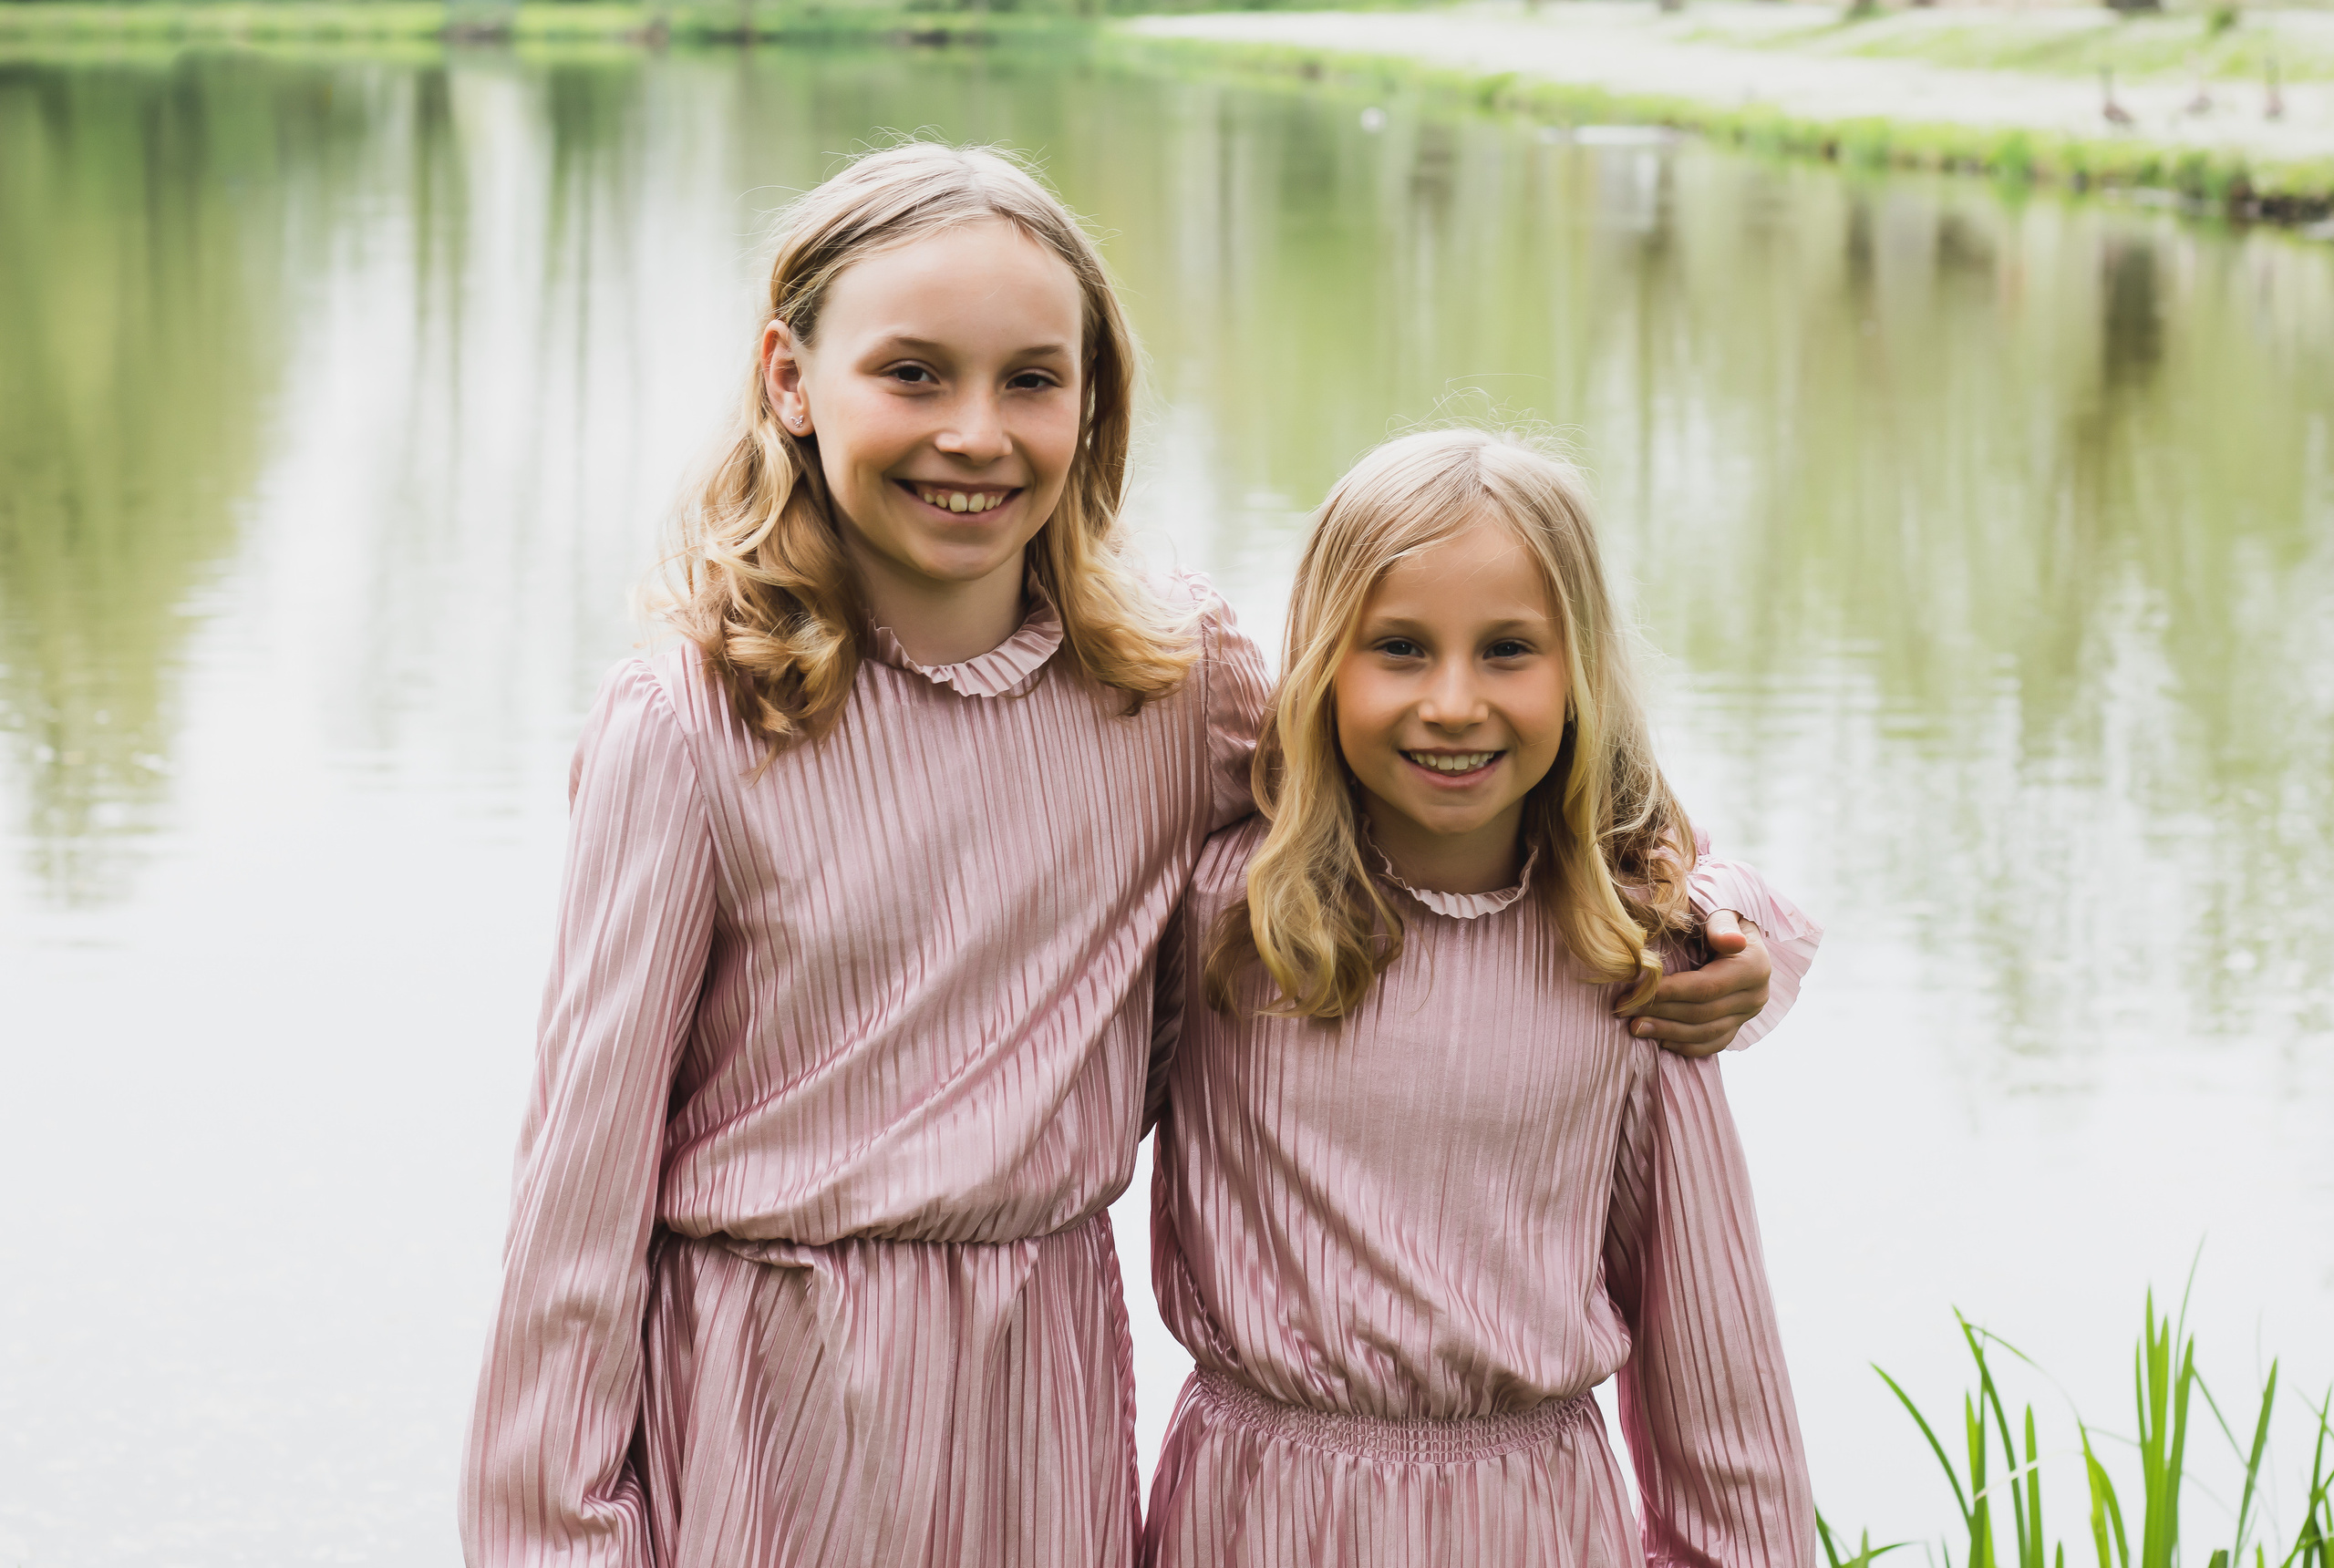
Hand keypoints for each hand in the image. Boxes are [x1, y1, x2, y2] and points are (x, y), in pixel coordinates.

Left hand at [1619, 910, 1769, 1057]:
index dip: (1668, 993)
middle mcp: (1755, 995)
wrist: (1737, 932)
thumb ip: (1722, 925)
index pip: (1705, 987)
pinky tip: (1660, 1041)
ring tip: (1634, 1027)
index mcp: (1754, 966)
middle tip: (1624, 1011)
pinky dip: (1686, 1046)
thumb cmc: (1720, 919)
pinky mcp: (1739, 1025)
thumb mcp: (1722, 912)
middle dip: (1660, 1013)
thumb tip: (1731, 942)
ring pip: (1705, 1033)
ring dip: (1667, 1033)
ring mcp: (1748, 1014)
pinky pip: (1713, 1043)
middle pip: (1702, 1013)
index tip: (1634, 993)